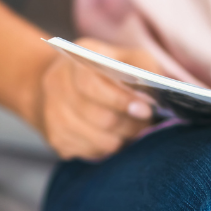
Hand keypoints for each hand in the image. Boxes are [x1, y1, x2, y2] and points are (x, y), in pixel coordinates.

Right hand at [31, 37, 159, 159]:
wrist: (67, 85)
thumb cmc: (109, 70)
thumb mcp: (128, 58)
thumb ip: (144, 68)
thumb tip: (157, 89)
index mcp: (76, 61)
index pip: (90, 84)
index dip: (120, 100)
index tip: (146, 110)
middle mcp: (57, 85)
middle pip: (99, 117)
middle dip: (130, 125)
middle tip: (147, 124)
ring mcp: (52, 114)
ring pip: (98, 140)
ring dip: (122, 139)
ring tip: (133, 130)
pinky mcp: (56, 138)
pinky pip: (91, 152)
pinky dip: (108, 148)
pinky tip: (114, 137)